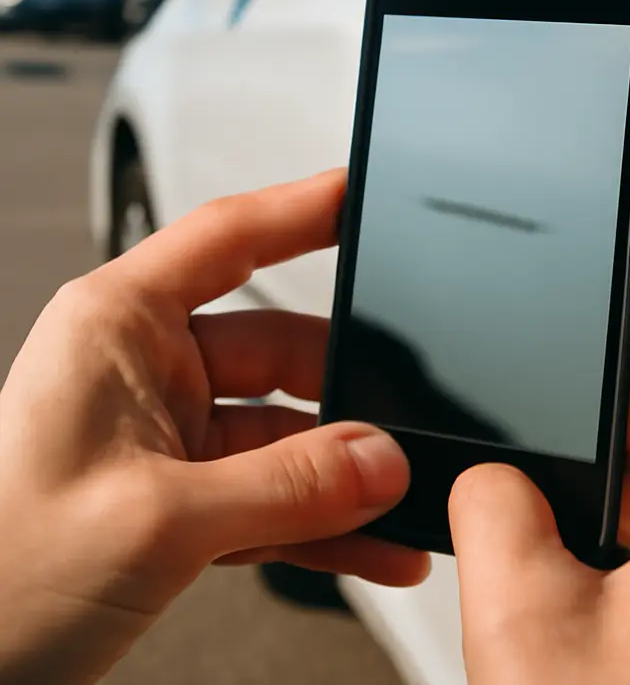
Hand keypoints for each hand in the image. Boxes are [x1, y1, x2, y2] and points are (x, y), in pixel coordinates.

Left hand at [0, 170, 426, 684]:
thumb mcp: (156, 520)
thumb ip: (287, 486)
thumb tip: (381, 460)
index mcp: (117, 327)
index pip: (230, 237)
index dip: (304, 208)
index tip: (364, 196)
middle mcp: (145, 369)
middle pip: (282, 347)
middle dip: (346, 397)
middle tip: (400, 432)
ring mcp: (168, 435)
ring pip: (287, 432)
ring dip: (343, 475)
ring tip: (393, 502)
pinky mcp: (184, 498)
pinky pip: (276, 495)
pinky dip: (324, 523)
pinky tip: (370, 545)